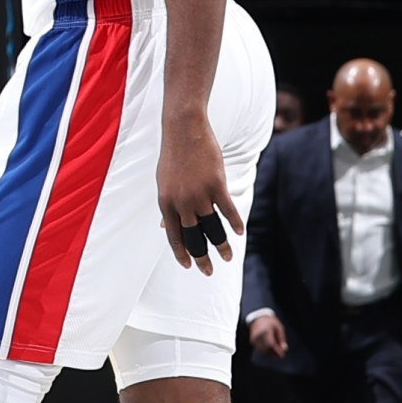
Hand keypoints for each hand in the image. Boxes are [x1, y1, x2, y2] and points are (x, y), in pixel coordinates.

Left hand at [156, 114, 240, 274]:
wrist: (184, 130)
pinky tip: (239, 234)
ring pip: (212, 228)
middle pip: (193, 237)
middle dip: (201, 257)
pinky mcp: (216, 185)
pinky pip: (228, 210)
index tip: (189, 266)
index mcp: (165, 204)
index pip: (173, 237)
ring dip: (221, 245)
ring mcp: (200, 195)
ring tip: (227, 257)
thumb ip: (167, 206)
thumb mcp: (164, 183)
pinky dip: (235, 223)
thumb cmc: (173, 157)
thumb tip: (162, 226)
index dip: (181, 254)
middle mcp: (181, 203)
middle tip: (208, 271)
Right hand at [249, 313, 289, 359]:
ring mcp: (254, 339)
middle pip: (266, 349)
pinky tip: (271, 351)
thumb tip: (285, 349)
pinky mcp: (252, 341)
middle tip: (280, 355)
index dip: (277, 351)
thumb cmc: (270, 322)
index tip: (282, 355)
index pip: (271, 344)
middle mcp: (258, 335)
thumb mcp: (279, 328)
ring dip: (270, 354)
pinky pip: (259, 349)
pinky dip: (265, 352)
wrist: (258, 318)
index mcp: (266, 331)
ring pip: (262, 351)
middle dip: (274, 354)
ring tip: (276, 353)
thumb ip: (282, 339)